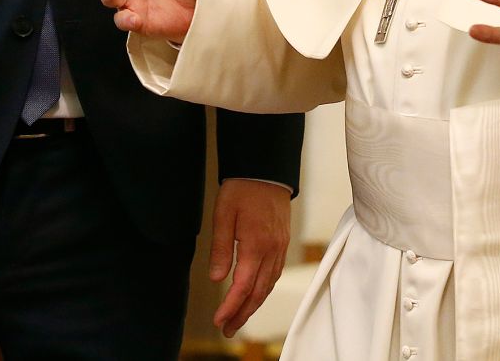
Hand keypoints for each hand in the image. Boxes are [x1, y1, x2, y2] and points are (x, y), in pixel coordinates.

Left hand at [209, 178, 290, 337]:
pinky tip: (256, 294)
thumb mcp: (223, 215)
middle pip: (258, 292)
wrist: (265, 169)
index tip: (218, 321)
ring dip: (254, 305)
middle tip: (228, 329)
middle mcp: (272, 250)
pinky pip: (275, 273)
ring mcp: (280, 247)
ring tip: (240, 317)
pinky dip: (265, 289)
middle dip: (243, 314)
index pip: (242, 286)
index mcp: (256, 245)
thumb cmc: (242, 189)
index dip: (230, 307)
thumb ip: (220, 248)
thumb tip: (217, 279)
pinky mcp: (283, 242)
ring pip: (269, 285)